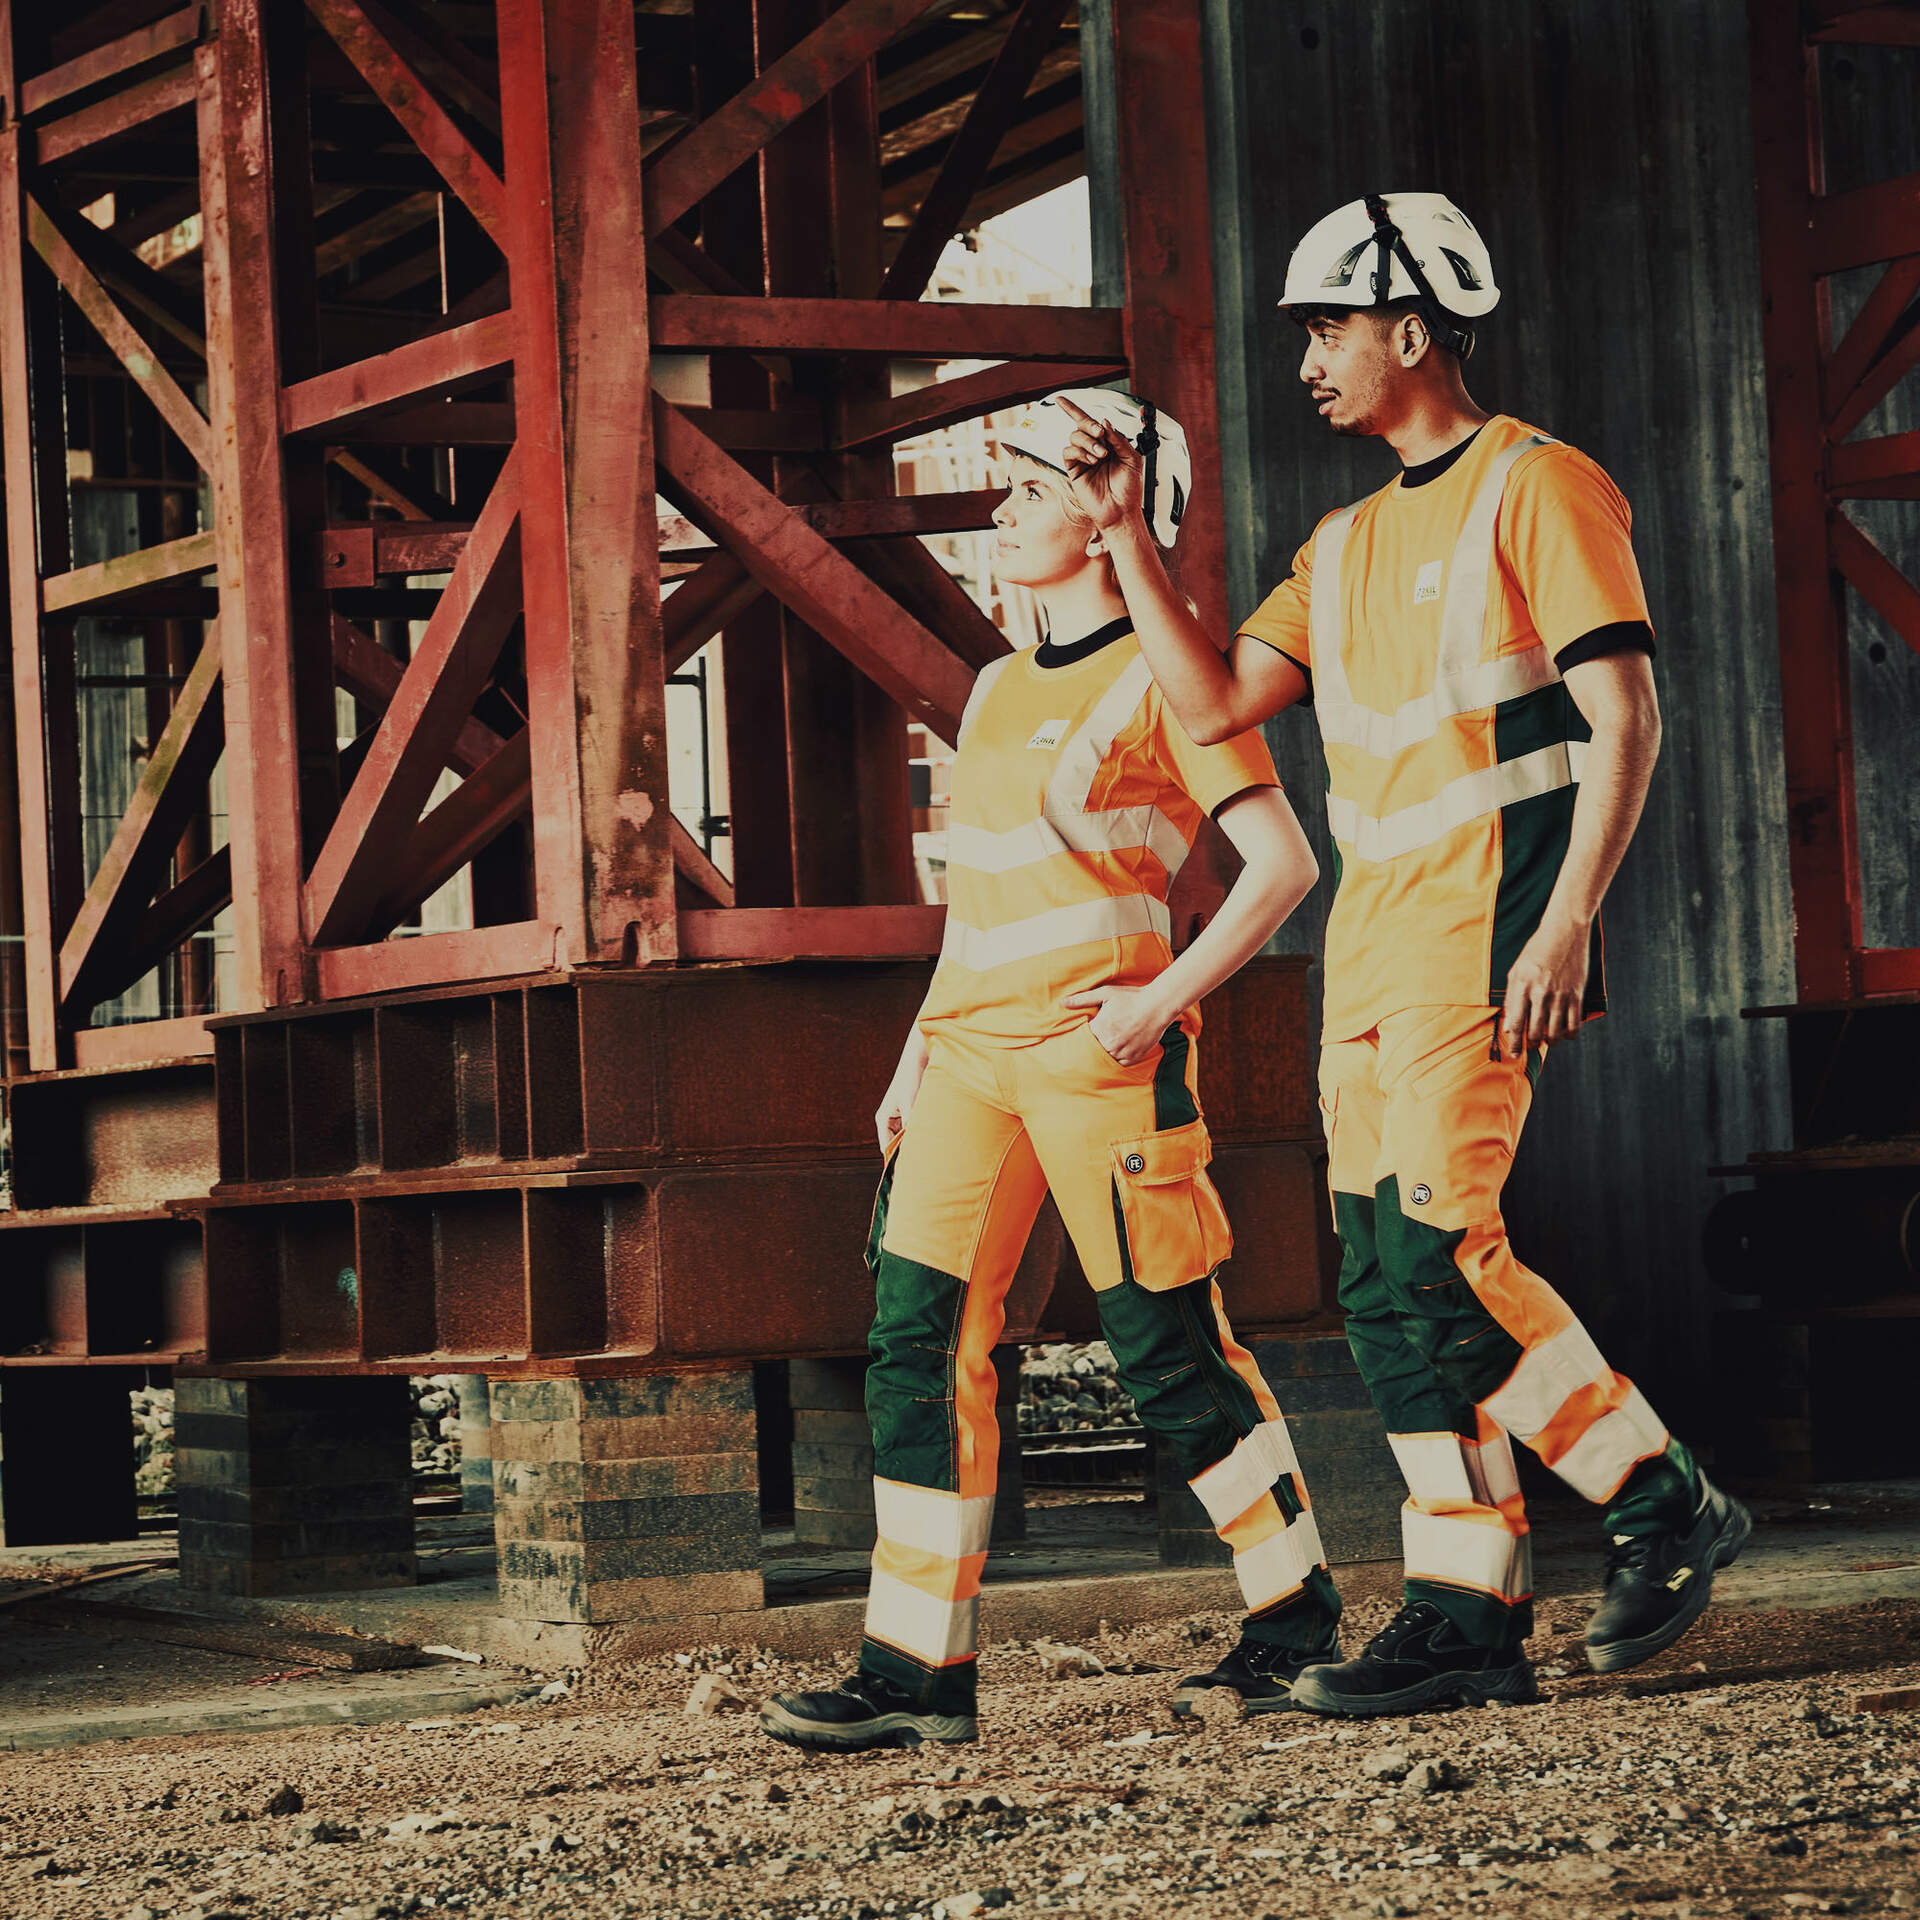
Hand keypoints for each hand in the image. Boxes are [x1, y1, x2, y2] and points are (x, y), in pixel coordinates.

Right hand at [874, 1040, 928, 1153]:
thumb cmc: (910, 1080)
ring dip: (915, 1140)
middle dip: (907, 1150)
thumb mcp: (910, 1104)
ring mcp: (899, 1117)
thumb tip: (913, 1143)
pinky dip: (921, 1132)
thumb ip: (910, 1124)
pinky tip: (932, 1136)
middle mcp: (888, 1120)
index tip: (910, 1167)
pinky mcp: (910, 1113)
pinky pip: (913, 1129)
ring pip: (905, 1137)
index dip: (896, 1158)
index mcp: (882, 1119)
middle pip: (895, 1144)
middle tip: (923, 1160)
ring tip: (929, 1147)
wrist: (918, 1061)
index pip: (886, 1147)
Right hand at [1053, 394, 1144, 533]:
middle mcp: (1094, 450)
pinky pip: (1068, 453)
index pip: (1090, 423)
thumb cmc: (1129, 489)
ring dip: (1088, 442)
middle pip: (1081, 427)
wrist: (1122, 511)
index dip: (1073, 410)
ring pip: (1074, 438)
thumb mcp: (1133, 459)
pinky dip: (1080, 452)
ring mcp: (1083, 460)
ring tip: (1101, 455)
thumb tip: (1104, 423)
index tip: (1060, 400)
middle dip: (1089, 426)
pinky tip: (1092, 460)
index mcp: (1108, 444)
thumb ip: (1119, 439)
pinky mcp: (1075, 471)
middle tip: (1100, 433)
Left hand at [1064, 984, 1172, 1065]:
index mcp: (1100, 1028)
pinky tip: (1118, 1050)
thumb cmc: (1131, 997)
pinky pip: (1120, 1064)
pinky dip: (1117, 1059)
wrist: (1158, 1005)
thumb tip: (1062, 1002)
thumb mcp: (1105, 993)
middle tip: (1098, 1039)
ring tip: (1108, 1045)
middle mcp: (1110, 1043)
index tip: (1084, 1034)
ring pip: (1106, 1059)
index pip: (1083, 1039)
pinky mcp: (1134, 1057)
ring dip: (1105, 1054)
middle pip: (1093, 1051)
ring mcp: (1122, 1052)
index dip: (1082, 1037)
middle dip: (1093, 1046)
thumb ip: (1082, 999)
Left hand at [1499, 914, 1592, 1055]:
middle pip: (1535, 1032)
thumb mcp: (1516, 971)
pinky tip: (1564, 1034)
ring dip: (1550, 1041)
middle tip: (1531, 1046)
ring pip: (1555, 1032)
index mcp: (1522, 987)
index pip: (1516, 1023)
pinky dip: (1569, 1035)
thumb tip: (1509, 1026)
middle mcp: (1541, 993)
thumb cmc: (1536, 951)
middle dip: (1531, 1044)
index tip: (1513, 1054)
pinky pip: (1574, 1024)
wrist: (1564, 932)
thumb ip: (1511, 999)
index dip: (1514, 1043)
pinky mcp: (1577, 995)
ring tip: (1546, 1040)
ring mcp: (1560, 995)